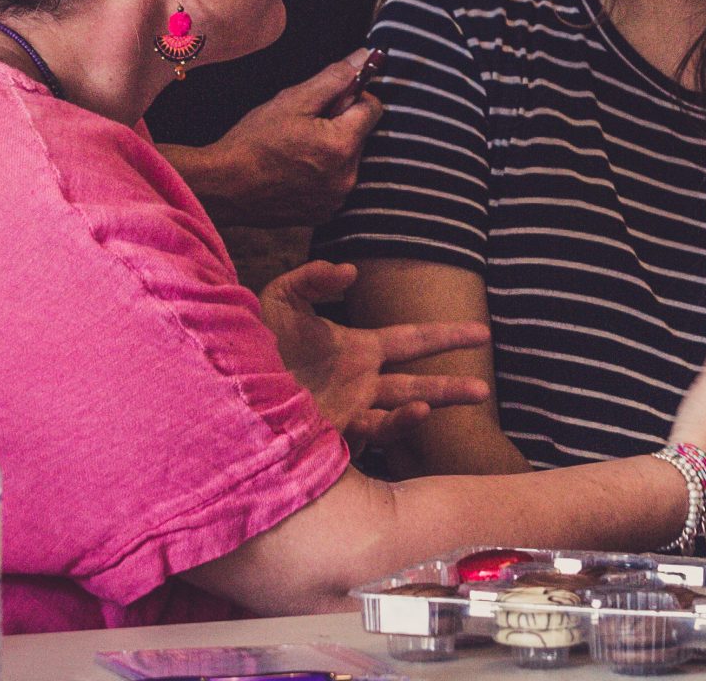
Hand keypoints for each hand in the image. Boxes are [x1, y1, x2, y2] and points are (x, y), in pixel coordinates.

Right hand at [173, 50, 384, 225]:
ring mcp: (336, 199)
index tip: (330, 97)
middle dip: (340, 123)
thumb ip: (334, 78)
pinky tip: (294, 168)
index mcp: (342, 145)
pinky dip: (323, 173)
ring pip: (348, 159)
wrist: (223, 187)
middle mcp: (347, 177)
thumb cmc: (253, 141)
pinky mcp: (324, 213)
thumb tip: (364, 57)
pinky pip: (335, 183)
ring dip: (332, 148)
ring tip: (295, 147)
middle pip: (360, 135)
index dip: (354, 96)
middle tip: (304, 123)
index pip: (373, 109)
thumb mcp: (292, 100)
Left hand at [259, 260, 491, 446]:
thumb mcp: (281, 299)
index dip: (446, 336)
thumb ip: (315, 278)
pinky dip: (400, 423)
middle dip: (451, 385)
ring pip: (403, 411)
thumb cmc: (247, 343)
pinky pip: (375, 433)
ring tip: (472, 395)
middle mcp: (359, 382)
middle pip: (417, 383)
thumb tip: (352, 271)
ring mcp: (348, 411)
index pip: (411, 340)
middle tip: (485, 388)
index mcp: (355, 349)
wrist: (221, 388)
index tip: (481, 333)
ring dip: (436, 404)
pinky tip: (415, 412)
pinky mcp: (334, 435)